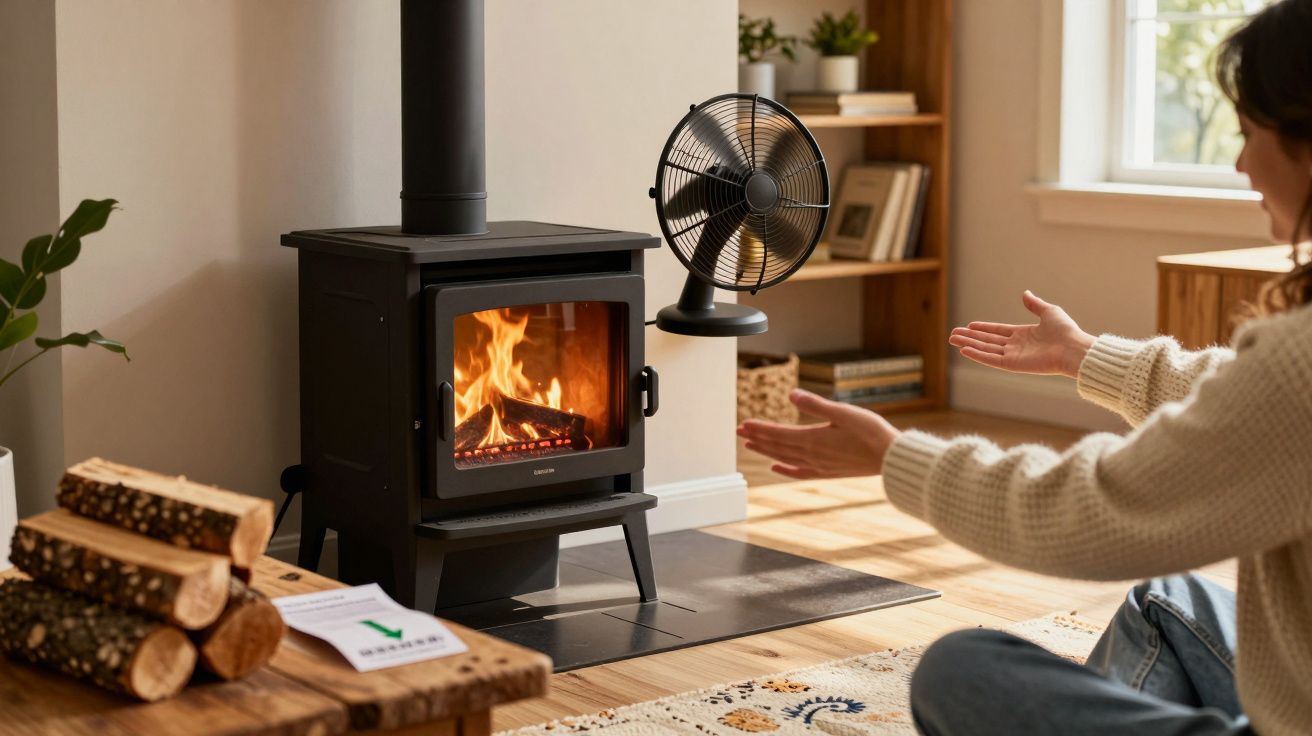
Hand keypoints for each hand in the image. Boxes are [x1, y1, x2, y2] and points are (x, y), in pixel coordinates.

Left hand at [736, 389, 899, 479]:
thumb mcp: (843, 412)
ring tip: (750, 445)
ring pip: (785, 458)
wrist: (892, 459)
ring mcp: (819, 466)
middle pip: (777, 446)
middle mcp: (812, 455)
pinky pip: (799, 472)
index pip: (779, 433)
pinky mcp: (828, 472)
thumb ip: (815, 404)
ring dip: (766, 451)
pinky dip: (785, 470)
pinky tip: (775, 468)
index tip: (743, 423)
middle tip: (738, 432)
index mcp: (813, 439)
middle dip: (756, 438)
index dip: (760, 428)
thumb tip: (790, 394)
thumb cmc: (872, 432)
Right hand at [948, 290, 1095, 378]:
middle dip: (970, 337)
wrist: (1073, 348)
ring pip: (985, 349)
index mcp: (1024, 334)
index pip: (998, 331)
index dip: (983, 329)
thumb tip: (1025, 293)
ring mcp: (1013, 356)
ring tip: (952, 340)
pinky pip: (991, 359)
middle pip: (988, 341)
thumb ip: (1035, 304)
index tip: (969, 326)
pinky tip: (964, 350)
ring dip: (968, 344)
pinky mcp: (1013, 365)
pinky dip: (977, 355)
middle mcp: (1016, 346)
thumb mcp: (1049, 312)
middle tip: (953, 334)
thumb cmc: (1065, 331)